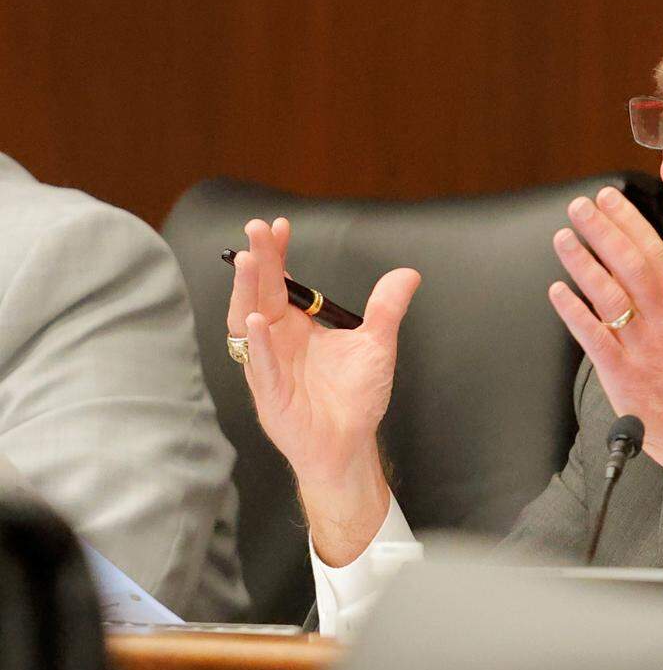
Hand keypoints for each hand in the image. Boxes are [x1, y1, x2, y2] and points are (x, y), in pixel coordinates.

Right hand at [227, 217, 419, 564]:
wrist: (348, 444)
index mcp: (296, 325)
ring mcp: (269, 364)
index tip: (279, 225)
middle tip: (256, 228)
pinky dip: (258, 343)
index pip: (282, 281)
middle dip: (259, 260)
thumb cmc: (355, 397)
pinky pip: (261, 365)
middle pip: (261, 292)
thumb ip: (387, 307)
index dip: (278, 253)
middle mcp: (277, 339)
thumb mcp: (377, 344)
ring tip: (250, 262)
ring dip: (247, 292)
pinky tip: (256, 321)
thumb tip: (408, 273)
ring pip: (249, 322)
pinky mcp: (270, 393)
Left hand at [548, 188, 662, 516]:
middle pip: (628, 266)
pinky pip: (593, 337)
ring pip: (607, 296)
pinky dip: (574, 312)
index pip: (654, 255)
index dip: (630, 223)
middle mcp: (662, 324)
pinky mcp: (621, 375)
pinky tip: (557, 291)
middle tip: (580, 206)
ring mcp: (640, 349)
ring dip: (582, 263)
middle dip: (602, 231)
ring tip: (564, 237)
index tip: (611, 199)